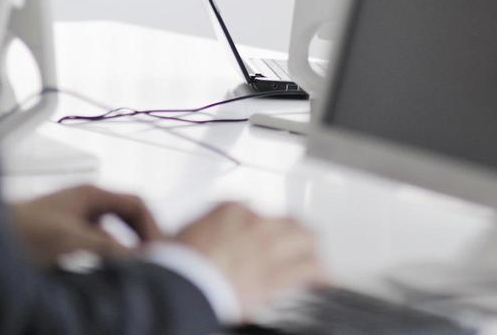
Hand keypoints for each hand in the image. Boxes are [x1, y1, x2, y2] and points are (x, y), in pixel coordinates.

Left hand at [8, 184, 162, 264]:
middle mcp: (85, 203)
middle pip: (128, 216)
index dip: (152, 226)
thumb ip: (106, 246)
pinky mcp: (64, 237)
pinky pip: (97, 244)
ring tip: (132, 268)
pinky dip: (108, 257)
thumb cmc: (21, 230)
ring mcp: (74, 219)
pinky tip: (105, 272)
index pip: (136, 204)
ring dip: (125, 249)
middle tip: (152, 260)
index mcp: (91, 194)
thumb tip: (139, 257)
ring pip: (113, 232)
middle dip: (142, 237)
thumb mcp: (70, 238)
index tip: (159, 249)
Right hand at [175, 203, 324, 314]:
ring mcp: (269, 246)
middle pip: (286, 221)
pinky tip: (323, 279)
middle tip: (296, 241)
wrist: (179, 287)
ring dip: (310, 248)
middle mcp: (255, 223)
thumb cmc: (173, 267)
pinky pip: (309, 269)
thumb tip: (191, 239)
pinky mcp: (276, 274)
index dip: (259, 226)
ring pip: (305, 238)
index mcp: (230, 210)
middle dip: (292, 231)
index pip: (254, 210)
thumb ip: (196, 232)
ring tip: (314, 257)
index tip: (257, 236)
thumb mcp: (177, 237)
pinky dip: (319, 274)